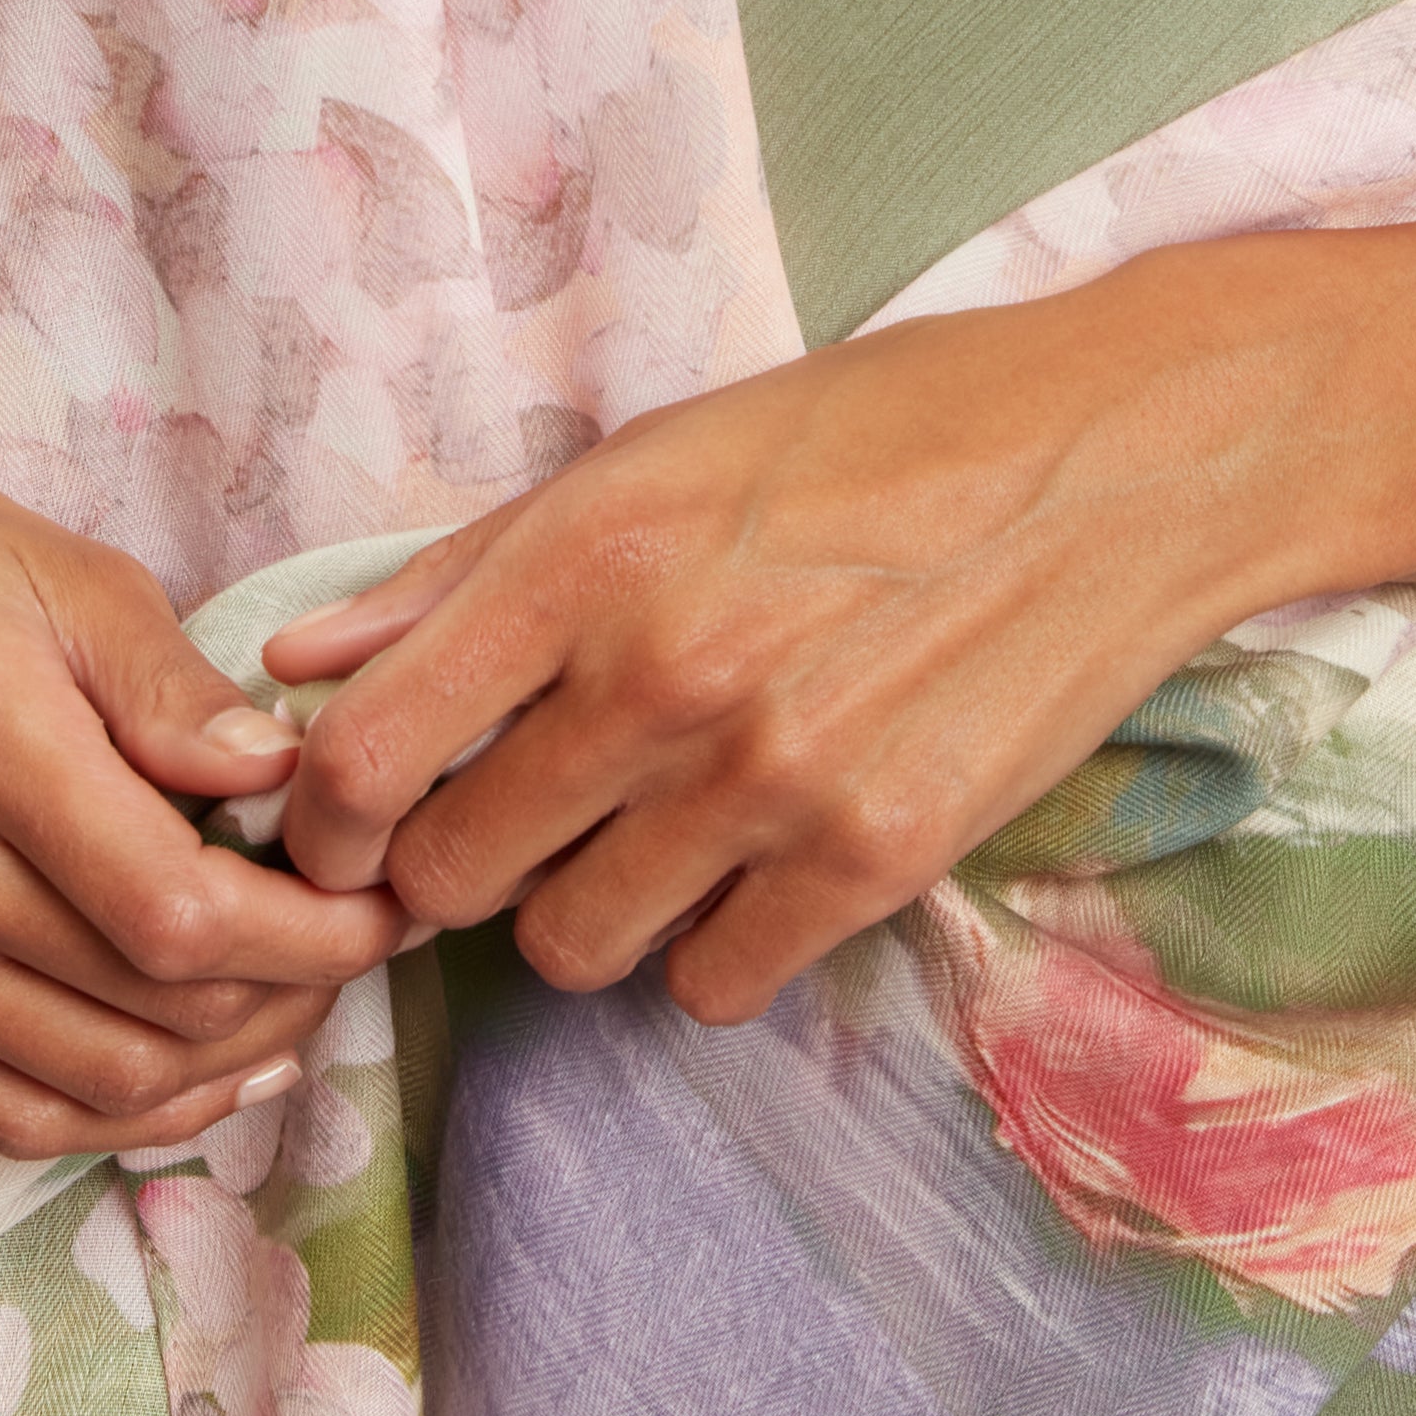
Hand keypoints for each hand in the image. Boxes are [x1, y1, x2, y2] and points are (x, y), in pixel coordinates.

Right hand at [0, 269, 406, 1158]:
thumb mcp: (64, 572)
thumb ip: (173, 689)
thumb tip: (285, 782)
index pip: (170, 909)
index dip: (303, 938)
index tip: (382, 911)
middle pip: (139, 1008)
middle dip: (285, 1000)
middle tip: (355, 957)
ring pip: (78, 1083)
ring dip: (213, 1071)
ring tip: (293, 1014)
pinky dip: (109, 1116)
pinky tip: (194, 1078)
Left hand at [261, 276, 1295, 1025]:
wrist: (1113, 457)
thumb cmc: (878, 429)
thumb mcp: (660, 450)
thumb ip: (470, 568)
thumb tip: (303, 662)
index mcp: (587, 552)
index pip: (361, 756)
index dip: (324, 816)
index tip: (348, 820)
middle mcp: (660, 674)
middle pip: (452, 875)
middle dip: (463, 858)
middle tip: (524, 808)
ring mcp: (769, 779)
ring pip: (571, 948)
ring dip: (589, 905)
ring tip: (655, 825)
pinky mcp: (874, 859)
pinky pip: (712, 986)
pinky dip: (716, 945)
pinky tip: (758, 858)